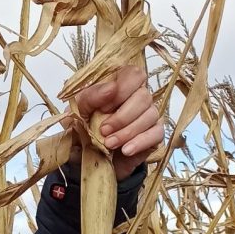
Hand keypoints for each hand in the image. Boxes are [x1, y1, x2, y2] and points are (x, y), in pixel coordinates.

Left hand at [73, 65, 163, 181]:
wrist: (84, 158)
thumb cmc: (81, 129)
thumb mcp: (77, 112)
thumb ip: (91, 97)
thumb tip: (112, 87)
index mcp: (120, 85)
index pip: (134, 74)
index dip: (122, 90)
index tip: (103, 108)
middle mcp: (137, 97)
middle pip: (144, 96)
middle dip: (122, 116)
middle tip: (103, 130)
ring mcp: (148, 116)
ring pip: (150, 115)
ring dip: (128, 131)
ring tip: (109, 144)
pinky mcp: (154, 135)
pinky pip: (157, 134)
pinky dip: (140, 142)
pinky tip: (126, 150)